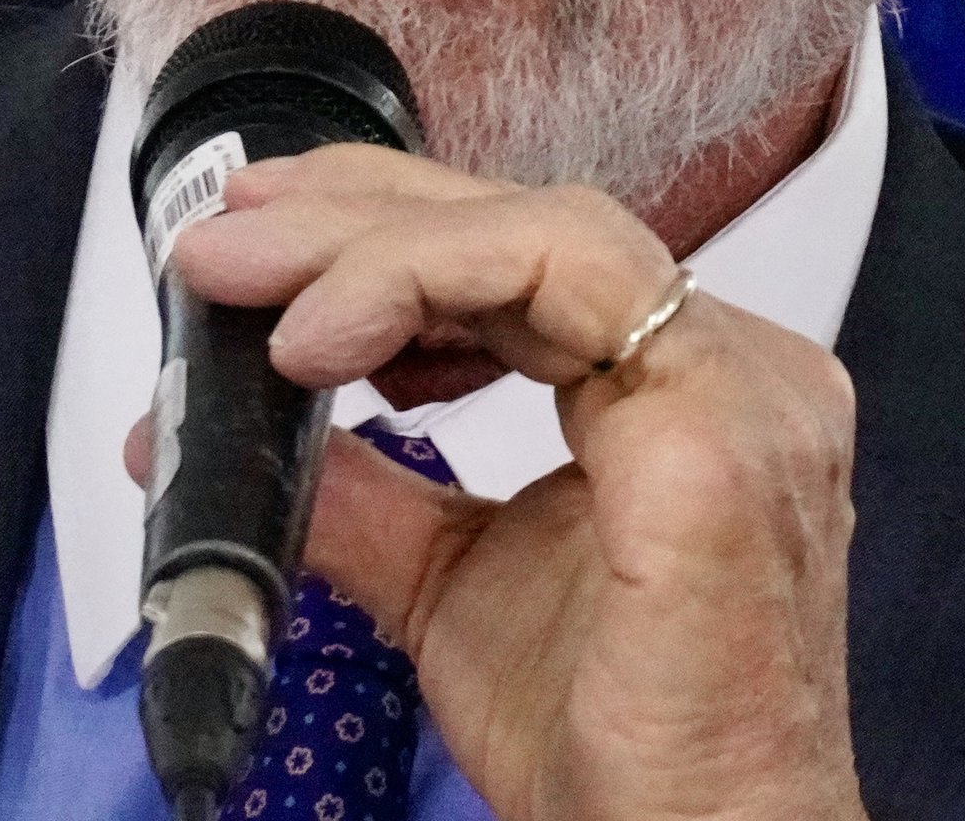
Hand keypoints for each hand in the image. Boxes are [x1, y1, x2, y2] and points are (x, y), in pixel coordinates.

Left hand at [151, 144, 865, 820]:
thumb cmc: (620, 748)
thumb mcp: (446, 586)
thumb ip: (361, 496)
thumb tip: (230, 438)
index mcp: (680, 392)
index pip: (528, 253)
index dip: (387, 228)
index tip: (260, 249)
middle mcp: (729, 368)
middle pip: (530, 223)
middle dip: (358, 216)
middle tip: (225, 246)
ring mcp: (739, 390)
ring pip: (543, 231)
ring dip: (374, 244)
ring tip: (255, 295)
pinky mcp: (713, 434)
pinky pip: (564, 279)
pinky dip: (423, 282)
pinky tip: (324, 340)